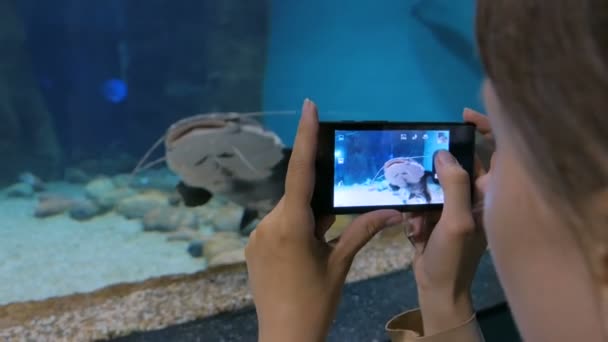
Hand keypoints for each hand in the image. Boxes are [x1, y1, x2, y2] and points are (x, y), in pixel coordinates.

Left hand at [245, 99, 403, 341]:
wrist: (284, 337)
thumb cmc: (315, 302)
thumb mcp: (340, 265)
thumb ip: (362, 232)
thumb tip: (392, 211)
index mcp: (291, 226)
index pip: (300, 172)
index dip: (306, 136)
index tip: (308, 105)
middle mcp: (267, 224)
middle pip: (296, 196)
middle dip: (317, 203)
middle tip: (332, 225)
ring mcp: (256, 237)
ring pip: (287, 212)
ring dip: (306, 219)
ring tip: (319, 247)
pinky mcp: (252, 248)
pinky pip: (276, 226)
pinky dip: (294, 230)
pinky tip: (304, 255)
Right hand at [404, 108, 493, 335]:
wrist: (437, 289)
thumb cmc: (454, 257)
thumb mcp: (456, 221)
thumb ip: (453, 185)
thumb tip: (443, 153)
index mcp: (489, 195)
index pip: (496, 152)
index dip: (485, 129)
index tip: (460, 116)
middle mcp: (475, 196)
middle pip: (456, 165)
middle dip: (433, 169)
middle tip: (416, 169)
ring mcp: (455, 206)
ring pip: (434, 182)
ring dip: (419, 197)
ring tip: (416, 219)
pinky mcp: (436, 216)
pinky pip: (422, 200)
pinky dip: (414, 212)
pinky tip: (414, 232)